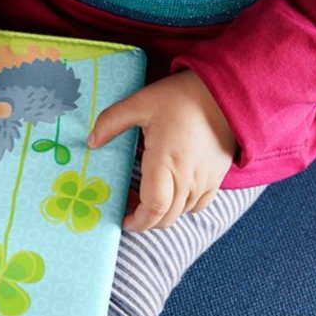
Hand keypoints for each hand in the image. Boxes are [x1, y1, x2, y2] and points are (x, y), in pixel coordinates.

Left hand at [87, 70, 236, 231]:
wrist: (224, 94)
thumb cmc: (181, 97)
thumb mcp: (140, 102)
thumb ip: (111, 122)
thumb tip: (92, 142)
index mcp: (166, 162)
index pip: (154, 208)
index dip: (137, 221)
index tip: (123, 218)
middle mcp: (188, 179)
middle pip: (166, 217)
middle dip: (145, 220)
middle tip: (129, 206)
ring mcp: (205, 181)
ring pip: (182, 213)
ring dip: (163, 213)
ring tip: (147, 196)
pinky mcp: (217, 178)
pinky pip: (199, 205)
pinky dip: (182, 206)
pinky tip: (172, 190)